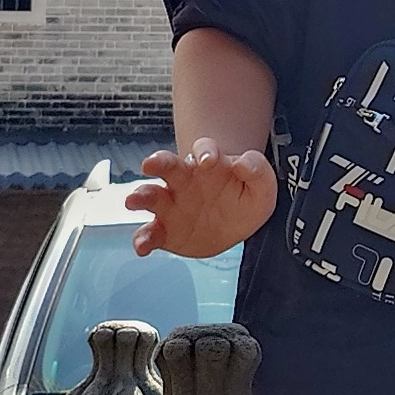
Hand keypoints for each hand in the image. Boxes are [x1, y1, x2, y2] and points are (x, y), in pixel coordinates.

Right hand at [128, 142, 276, 260]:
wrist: (233, 226)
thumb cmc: (244, 198)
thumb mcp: (262, 186)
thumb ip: (257, 171)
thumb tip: (242, 163)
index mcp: (209, 165)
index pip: (204, 148)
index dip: (205, 151)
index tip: (207, 160)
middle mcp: (184, 180)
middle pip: (167, 165)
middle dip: (157, 162)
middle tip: (150, 163)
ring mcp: (172, 205)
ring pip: (151, 195)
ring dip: (140, 196)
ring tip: (133, 201)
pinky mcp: (165, 230)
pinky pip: (150, 233)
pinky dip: (143, 239)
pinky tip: (143, 246)